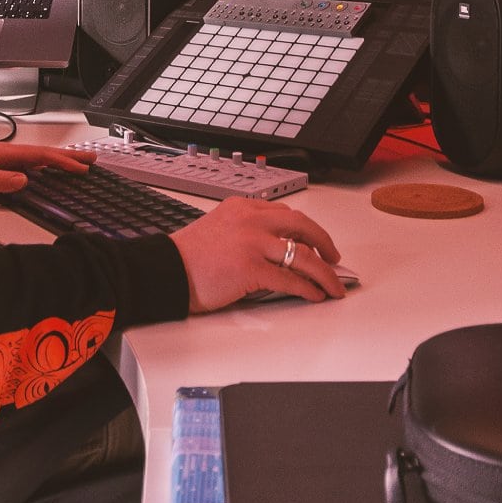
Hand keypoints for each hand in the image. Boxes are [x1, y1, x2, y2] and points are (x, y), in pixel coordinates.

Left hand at [0, 142, 91, 197]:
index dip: (61, 162)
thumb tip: (23, 180)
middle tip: (90, 159)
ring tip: (77, 162)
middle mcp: (3, 153)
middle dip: (67, 156)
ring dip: (58, 160)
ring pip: (36, 158)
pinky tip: (48, 169)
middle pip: (41, 154)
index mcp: (0, 153)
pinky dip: (44, 165)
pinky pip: (27, 164)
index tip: (79, 167)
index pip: (38, 156)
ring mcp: (1, 159)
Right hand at [170, 198, 345, 312]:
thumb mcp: (220, 228)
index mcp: (243, 207)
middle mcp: (250, 219)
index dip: (306, 230)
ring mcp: (252, 242)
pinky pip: (290, 279)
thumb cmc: (188, 256)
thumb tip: (278, 252)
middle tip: (334, 258)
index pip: (285, 213)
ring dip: (324, 272)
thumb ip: (247, 231)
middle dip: (325, 243)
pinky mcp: (251, 268)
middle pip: (302, 225)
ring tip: (333, 285)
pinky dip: (308, 289)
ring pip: (303, 254)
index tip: (316, 241)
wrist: (166, 270)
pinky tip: (315, 295)